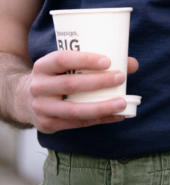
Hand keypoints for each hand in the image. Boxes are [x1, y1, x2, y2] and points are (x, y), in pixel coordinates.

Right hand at [16, 51, 138, 132]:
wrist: (24, 99)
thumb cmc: (56, 78)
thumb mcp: (66, 67)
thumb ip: (94, 63)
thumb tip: (132, 64)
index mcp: (43, 67)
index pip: (61, 60)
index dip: (84, 60)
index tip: (107, 61)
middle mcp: (39, 87)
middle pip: (70, 85)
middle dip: (98, 82)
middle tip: (121, 77)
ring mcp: (42, 108)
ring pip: (74, 110)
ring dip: (101, 107)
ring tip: (122, 103)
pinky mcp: (49, 125)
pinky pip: (78, 123)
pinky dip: (100, 119)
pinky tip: (117, 115)